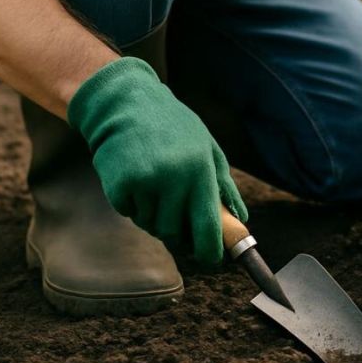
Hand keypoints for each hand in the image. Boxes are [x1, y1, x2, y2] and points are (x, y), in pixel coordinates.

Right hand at [67, 57, 247, 263]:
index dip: (209, 251)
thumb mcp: (207, 148)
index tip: (210, 258)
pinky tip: (135, 176)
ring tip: (154, 183)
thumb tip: (241, 219)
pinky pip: (129, 212)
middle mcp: (175, 179)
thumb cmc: (172, 126)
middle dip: (176, 230)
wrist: (125, 103)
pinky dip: (131, 202)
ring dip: (152, 213)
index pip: (208, 227)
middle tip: (173, 208)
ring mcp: (146, 183)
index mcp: (201, 170)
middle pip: (176, 233)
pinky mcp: (120, 184)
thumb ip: (224, 185)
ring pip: (151, 224)